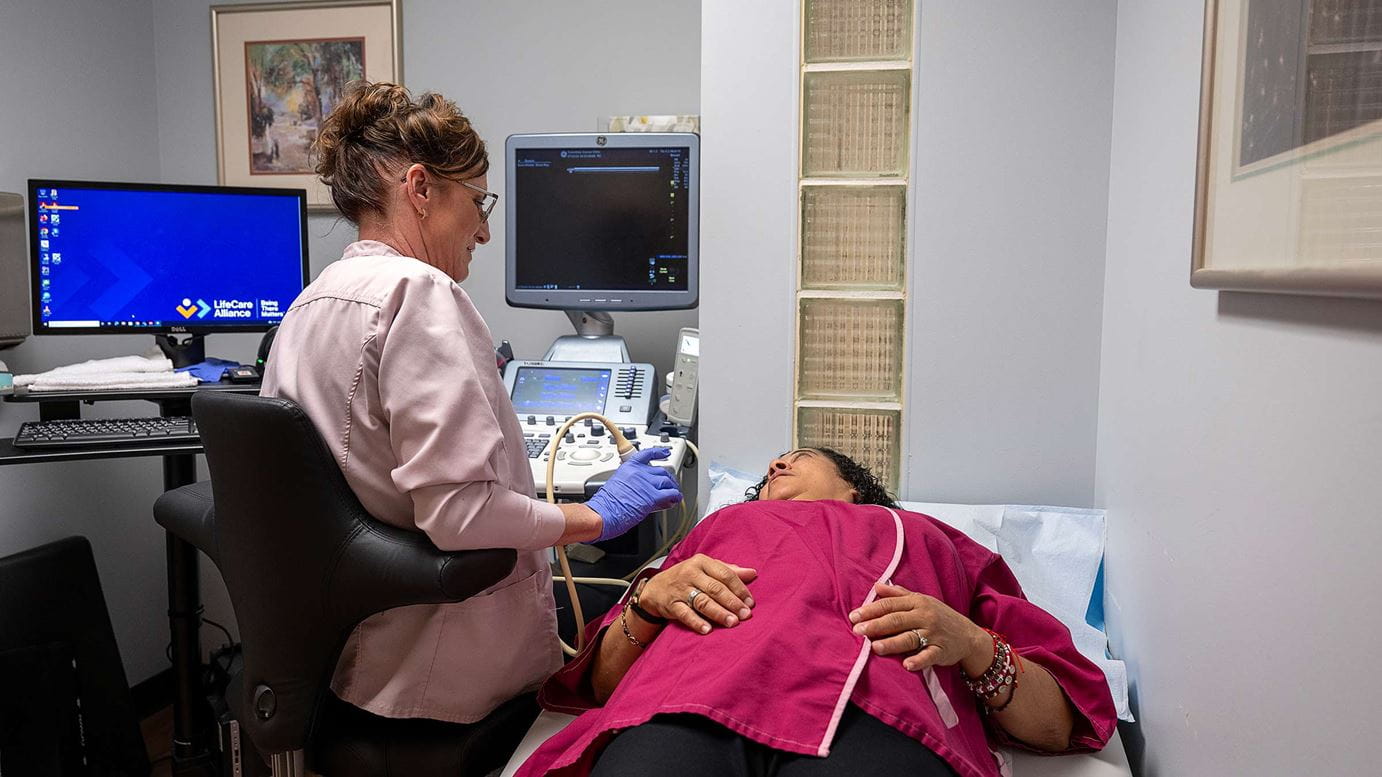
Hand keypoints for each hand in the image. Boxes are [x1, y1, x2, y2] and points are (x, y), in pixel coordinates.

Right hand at [587, 448, 682, 541]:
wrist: (602, 514)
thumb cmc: (605, 505)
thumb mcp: (616, 485)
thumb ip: (631, 483)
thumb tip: (643, 490)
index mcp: (628, 467)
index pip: (647, 454)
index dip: (659, 452)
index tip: (665, 452)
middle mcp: (638, 473)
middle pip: (661, 471)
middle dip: (667, 479)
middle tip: (669, 487)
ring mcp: (646, 483)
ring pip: (667, 482)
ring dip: (672, 489)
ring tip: (673, 496)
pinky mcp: (652, 496)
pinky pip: (670, 494)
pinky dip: (675, 497)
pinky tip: (675, 501)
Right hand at [639, 554, 756, 634]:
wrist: (656, 588)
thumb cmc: (687, 577)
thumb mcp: (706, 568)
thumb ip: (729, 570)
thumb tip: (753, 573)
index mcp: (702, 562)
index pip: (725, 574)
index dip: (740, 589)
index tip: (751, 602)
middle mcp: (691, 574)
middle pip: (715, 589)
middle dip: (732, 603)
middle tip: (745, 615)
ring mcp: (680, 589)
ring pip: (702, 602)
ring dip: (719, 613)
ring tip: (732, 622)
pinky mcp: (671, 604)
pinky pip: (685, 614)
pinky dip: (696, 622)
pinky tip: (708, 630)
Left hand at [848, 582, 986, 671]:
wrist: (969, 635)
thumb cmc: (939, 617)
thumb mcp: (921, 601)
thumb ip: (898, 594)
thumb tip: (876, 585)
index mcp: (917, 602)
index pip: (890, 605)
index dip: (871, 610)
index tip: (854, 616)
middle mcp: (925, 616)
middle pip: (897, 620)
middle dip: (875, 625)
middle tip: (857, 631)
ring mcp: (934, 634)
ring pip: (910, 638)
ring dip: (892, 642)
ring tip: (875, 647)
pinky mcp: (942, 651)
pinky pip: (929, 656)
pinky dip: (918, 660)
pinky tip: (906, 665)